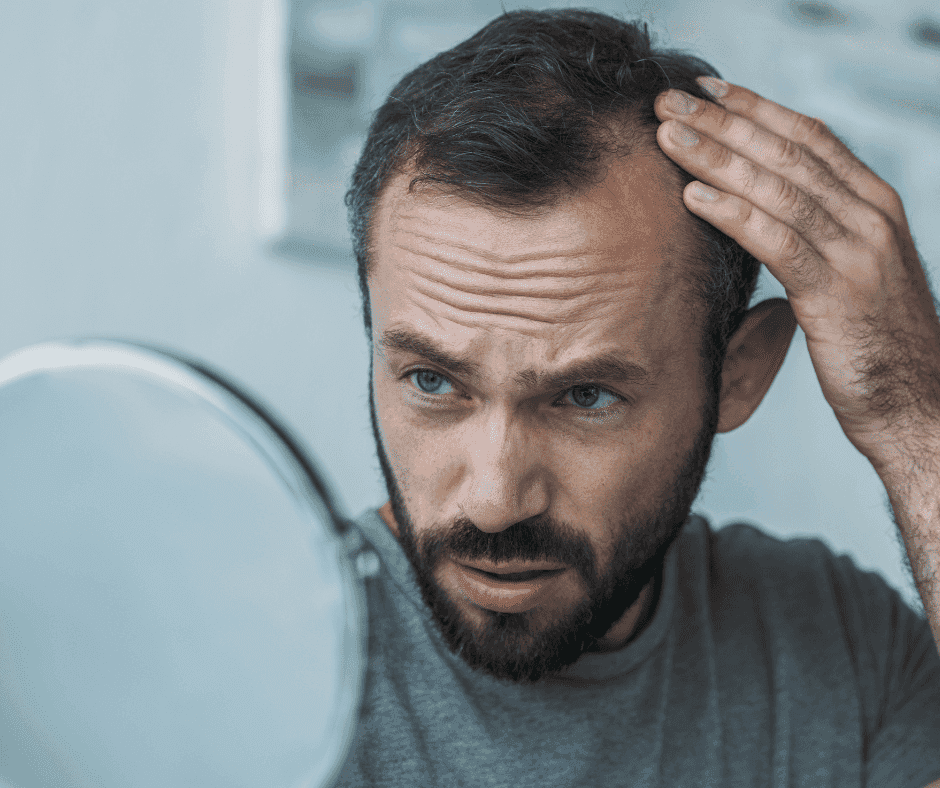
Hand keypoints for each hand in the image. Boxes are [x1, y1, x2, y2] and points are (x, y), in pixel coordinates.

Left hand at [654, 77, 939, 471]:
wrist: (917, 402)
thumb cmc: (873, 341)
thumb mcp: (851, 271)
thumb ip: (820, 233)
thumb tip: (764, 208)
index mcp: (875, 203)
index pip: (809, 137)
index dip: (755, 108)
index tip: (706, 90)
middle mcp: (871, 215)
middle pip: (787, 152)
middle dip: (723, 122)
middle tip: (669, 101)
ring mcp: (858, 251)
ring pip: (778, 188)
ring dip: (717, 158)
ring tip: (668, 138)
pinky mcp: (838, 292)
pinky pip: (778, 241)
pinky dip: (732, 214)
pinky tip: (692, 197)